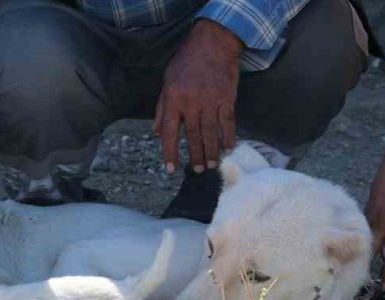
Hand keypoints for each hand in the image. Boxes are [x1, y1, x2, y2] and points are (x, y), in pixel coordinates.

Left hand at [154, 20, 242, 173]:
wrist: (213, 43)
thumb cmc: (186, 62)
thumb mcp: (167, 82)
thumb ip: (162, 109)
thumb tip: (156, 133)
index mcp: (173, 99)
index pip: (170, 133)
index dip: (170, 153)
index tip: (171, 169)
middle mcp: (192, 102)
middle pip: (193, 136)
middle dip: (195, 156)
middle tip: (197, 171)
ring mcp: (211, 101)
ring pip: (211, 133)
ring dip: (211, 151)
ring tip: (211, 165)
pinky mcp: (227, 98)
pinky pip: (228, 122)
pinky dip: (228, 137)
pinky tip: (228, 148)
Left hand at [366, 147, 384, 290]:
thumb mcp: (376, 189)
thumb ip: (374, 207)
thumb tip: (371, 219)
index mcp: (370, 211)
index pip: (362, 238)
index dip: (359, 254)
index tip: (354, 268)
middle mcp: (381, 219)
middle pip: (374, 248)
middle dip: (370, 268)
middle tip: (366, 285)